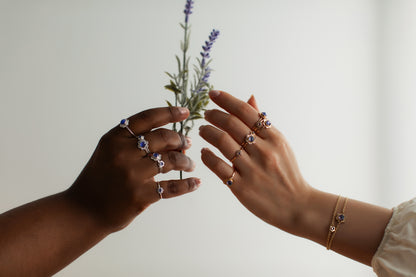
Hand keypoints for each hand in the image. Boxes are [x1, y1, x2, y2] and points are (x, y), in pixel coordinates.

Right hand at [67, 106, 199, 231]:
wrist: (83, 211)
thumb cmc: (100, 178)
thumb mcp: (108, 152)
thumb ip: (133, 141)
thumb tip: (173, 138)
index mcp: (114, 138)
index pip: (147, 118)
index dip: (169, 113)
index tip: (185, 111)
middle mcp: (123, 153)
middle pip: (164, 138)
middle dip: (181, 139)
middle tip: (187, 143)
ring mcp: (132, 175)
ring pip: (172, 161)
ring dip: (186, 161)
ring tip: (190, 164)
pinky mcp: (141, 196)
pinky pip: (172, 187)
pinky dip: (188, 185)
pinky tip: (196, 182)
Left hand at [200, 91, 310, 233]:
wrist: (298, 206)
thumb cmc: (288, 173)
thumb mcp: (281, 145)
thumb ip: (263, 123)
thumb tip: (249, 99)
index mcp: (274, 138)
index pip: (246, 111)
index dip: (226, 100)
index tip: (212, 94)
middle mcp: (263, 151)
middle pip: (232, 124)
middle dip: (214, 115)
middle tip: (205, 113)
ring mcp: (252, 170)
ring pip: (222, 142)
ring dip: (208, 132)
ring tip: (202, 130)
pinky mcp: (242, 188)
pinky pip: (219, 167)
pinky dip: (208, 157)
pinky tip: (204, 152)